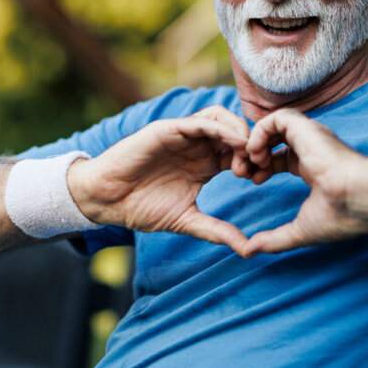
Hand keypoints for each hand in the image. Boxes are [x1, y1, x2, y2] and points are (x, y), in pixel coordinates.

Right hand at [68, 106, 251, 255]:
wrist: (106, 200)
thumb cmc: (141, 208)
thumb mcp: (186, 221)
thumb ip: (216, 230)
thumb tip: (247, 249)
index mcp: (205, 164)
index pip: (239, 153)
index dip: (255, 162)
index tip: (261, 180)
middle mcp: (197, 146)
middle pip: (236, 131)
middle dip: (252, 145)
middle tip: (258, 166)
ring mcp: (183, 136)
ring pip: (221, 118)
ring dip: (240, 131)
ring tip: (247, 153)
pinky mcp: (168, 129)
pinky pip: (200, 120)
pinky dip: (221, 127)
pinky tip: (233, 142)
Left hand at [240, 109, 367, 256]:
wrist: (360, 198)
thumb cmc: (341, 215)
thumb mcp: (301, 230)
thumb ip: (274, 240)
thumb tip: (249, 251)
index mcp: (313, 167)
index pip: (281, 158)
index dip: (262, 167)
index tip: (254, 182)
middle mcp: (311, 147)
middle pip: (273, 140)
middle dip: (253, 154)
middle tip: (242, 172)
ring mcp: (308, 136)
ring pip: (272, 126)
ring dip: (254, 142)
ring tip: (250, 162)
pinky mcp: (305, 128)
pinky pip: (275, 118)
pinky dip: (260, 132)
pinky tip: (257, 153)